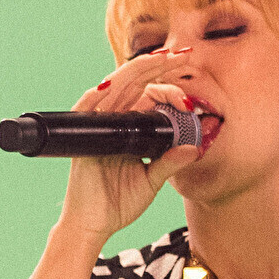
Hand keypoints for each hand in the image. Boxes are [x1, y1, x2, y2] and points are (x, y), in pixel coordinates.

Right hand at [54, 48, 208, 247]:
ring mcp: (97, 126)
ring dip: (140, 69)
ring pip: (117, 86)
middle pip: (136, 82)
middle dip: (161, 65)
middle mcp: (113, 121)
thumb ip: (171, 163)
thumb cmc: (117, 203)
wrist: (92, 224)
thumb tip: (196, 146)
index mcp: (130, 128)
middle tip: (186, 53)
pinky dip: (100, 92)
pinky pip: (88, 106)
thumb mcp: (152, 180)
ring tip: (165, 57)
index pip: (150, 96)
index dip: (171, 87)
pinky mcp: (83, 136)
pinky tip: (115, 80)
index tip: (193, 87)